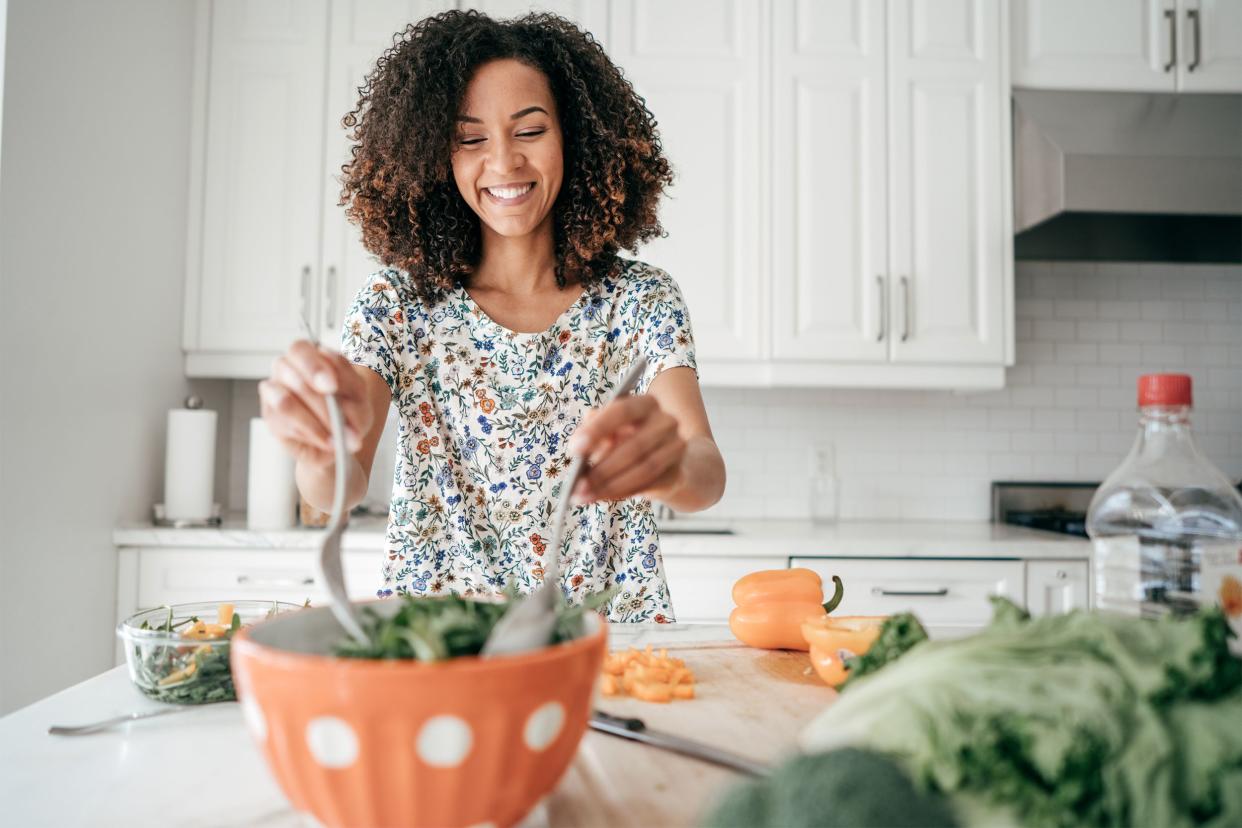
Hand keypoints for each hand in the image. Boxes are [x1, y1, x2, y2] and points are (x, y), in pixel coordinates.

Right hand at [258, 340, 372, 468]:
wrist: (340, 439)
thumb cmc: (349, 412)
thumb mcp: (360, 401)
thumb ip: (352, 396)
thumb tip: (341, 408)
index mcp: (308, 356)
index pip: (301, 350)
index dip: (314, 368)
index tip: (331, 387)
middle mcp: (285, 369)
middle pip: (288, 373)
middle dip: (315, 397)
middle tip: (335, 417)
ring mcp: (273, 392)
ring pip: (284, 402)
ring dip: (314, 422)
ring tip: (336, 437)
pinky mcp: (271, 417)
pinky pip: (286, 425)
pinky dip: (310, 435)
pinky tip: (327, 442)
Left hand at [567, 395, 686, 504]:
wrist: (667, 461)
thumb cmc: (629, 440)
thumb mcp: (610, 428)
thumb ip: (594, 431)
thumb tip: (579, 447)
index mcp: (646, 404)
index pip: (622, 410)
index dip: (597, 429)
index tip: (575, 449)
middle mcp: (666, 422)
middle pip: (634, 446)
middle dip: (602, 469)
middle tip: (578, 485)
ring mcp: (676, 448)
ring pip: (643, 470)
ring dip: (610, 486)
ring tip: (586, 496)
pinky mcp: (678, 473)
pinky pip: (649, 486)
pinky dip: (623, 493)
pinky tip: (604, 497)